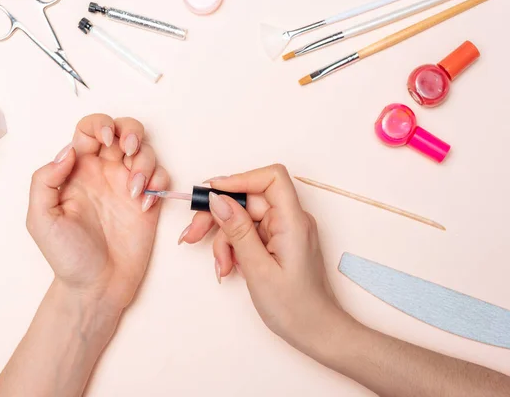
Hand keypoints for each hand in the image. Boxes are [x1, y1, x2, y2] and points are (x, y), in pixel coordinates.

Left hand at [26, 114, 168, 315]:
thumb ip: (45, 180)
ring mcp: (127, 186)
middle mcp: (104, 173)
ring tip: (135, 191)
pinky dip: (158, 183)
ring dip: (145, 162)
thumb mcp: (41, 218)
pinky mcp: (148, 202)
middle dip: (131, 132)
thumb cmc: (68, 256)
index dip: (99, 126)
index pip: (89, 130)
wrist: (97, 286)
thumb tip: (68, 152)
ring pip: (145, 151)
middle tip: (128, 151)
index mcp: (77, 171)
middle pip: (123, 131)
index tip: (104, 144)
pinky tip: (144, 204)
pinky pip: (161, 176)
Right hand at [180, 165, 353, 351]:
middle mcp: (290, 220)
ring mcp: (283, 231)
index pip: (270, 178)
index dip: (239, 179)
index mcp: (293, 221)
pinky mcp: (277, 242)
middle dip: (218, 216)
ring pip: (243, 218)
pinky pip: (248, 234)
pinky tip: (229, 268)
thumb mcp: (258, 269)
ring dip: (224, 240)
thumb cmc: (295, 307)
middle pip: (248, 199)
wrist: (316, 332)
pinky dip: (234, 248)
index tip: (210, 194)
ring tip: (221, 267)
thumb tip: (217, 199)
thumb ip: (237, 231)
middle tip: (193, 235)